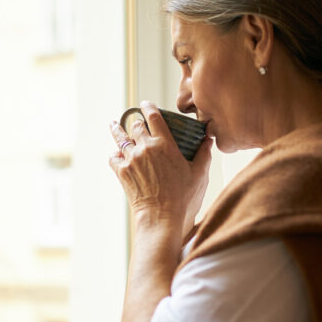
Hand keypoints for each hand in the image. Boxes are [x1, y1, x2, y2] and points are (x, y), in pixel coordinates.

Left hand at [109, 101, 212, 238]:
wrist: (161, 218)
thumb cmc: (183, 198)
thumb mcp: (199, 174)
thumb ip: (204, 154)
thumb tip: (208, 140)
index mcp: (164, 144)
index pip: (154, 117)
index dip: (149, 107)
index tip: (146, 104)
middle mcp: (145, 148)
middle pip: (135, 126)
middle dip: (135, 121)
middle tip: (135, 120)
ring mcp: (131, 160)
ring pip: (120, 138)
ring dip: (117, 130)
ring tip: (114, 125)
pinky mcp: (122, 173)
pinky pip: (113, 158)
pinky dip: (114, 154)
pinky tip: (116, 153)